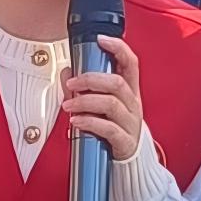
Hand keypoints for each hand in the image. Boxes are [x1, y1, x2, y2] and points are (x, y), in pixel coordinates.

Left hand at [56, 35, 147, 163]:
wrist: (129, 160)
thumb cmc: (115, 128)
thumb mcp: (102, 105)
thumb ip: (83, 88)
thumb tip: (67, 72)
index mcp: (130, 90)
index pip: (130, 62)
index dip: (118, 48)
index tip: (100, 40)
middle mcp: (133, 104)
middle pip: (116, 82)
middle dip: (90, 79)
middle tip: (71, 83)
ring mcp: (131, 123)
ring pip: (110, 104)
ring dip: (84, 101)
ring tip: (68, 104)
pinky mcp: (125, 141)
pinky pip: (108, 128)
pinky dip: (89, 122)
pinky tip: (76, 121)